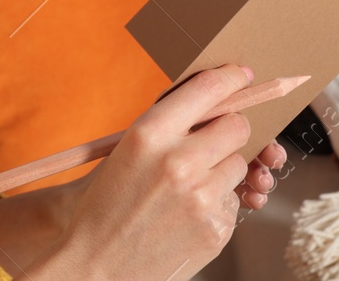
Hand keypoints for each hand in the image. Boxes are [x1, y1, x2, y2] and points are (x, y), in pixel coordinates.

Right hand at [21, 64, 287, 280]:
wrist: (96, 265)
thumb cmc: (106, 203)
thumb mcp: (125, 151)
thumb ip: (166, 124)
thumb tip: (211, 98)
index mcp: (150, 133)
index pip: (209, 89)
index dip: (231, 79)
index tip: (242, 76)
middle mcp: (179, 161)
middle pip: (237, 126)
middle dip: (228, 130)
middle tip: (210, 141)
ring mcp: (202, 198)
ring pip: (239, 165)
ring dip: (221, 170)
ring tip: (187, 187)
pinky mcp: (216, 229)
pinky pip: (233, 200)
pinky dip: (218, 203)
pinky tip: (187, 214)